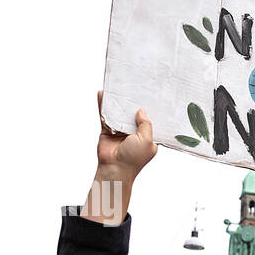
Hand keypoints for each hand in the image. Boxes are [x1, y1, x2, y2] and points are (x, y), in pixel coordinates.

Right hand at [83, 91, 156, 223]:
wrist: (114, 168)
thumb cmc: (133, 159)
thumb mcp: (147, 140)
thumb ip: (146, 124)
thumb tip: (142, 111)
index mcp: (148, 138)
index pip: (150, 121)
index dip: (151, 110)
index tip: (152, 96)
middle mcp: (134, 134)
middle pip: (133, 114)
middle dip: (133, 103)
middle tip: (135, 87)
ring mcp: (121, 131)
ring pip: (119, 113)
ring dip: (117, 102)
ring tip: (117, 87)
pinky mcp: (108, 130)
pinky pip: (106, 116)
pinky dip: (103, 106)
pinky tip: (102, 95)